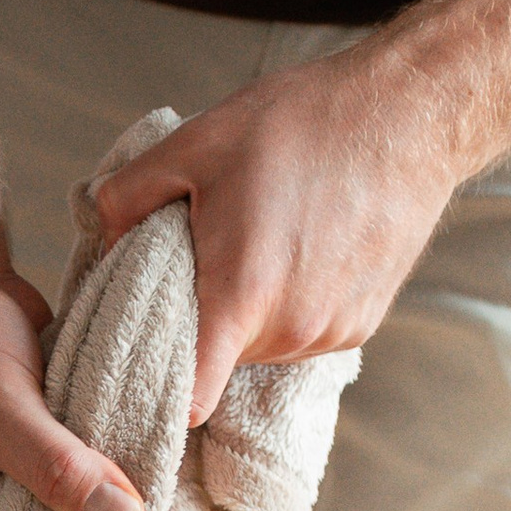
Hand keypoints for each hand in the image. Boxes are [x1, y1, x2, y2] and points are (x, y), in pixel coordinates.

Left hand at [86, 43, 460, 426]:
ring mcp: (330, 332)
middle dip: (200, 323)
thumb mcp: (195, 142)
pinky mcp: (362, 325)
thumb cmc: (305, 123)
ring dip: (246, 315)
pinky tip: (297, 251)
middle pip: (218, 361)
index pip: (189, 398)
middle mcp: (290, 330)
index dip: (158, 396)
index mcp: (241, 296)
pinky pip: (302, 335)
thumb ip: (127, 195)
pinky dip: (289, 307)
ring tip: (258, 246)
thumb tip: (99, 234)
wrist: (411, 112)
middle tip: (202, 264)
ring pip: (260, 350)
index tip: (141, 381)